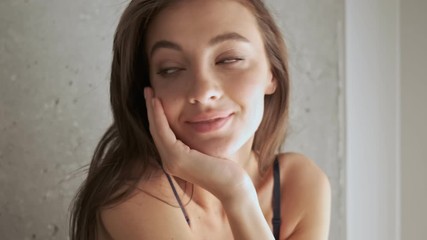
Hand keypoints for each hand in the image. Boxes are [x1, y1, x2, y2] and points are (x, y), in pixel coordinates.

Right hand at [144, 87, 253, 201]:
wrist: (232, 186)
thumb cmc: (225, 169)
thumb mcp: (206, 150)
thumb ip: (197, 141)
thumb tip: (198, 125)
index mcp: (174, 160)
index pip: (161, 134)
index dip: (156, 115)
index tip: (154, 97)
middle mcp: (169, 162)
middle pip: (155, 130)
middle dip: (150, 109)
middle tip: (147, 90)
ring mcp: (171, 161)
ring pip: (156, 130)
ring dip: (151, 109)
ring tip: (149, 92)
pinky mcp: (177, 158)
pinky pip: (164, 132)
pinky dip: (159, 116)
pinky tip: (158, 102)